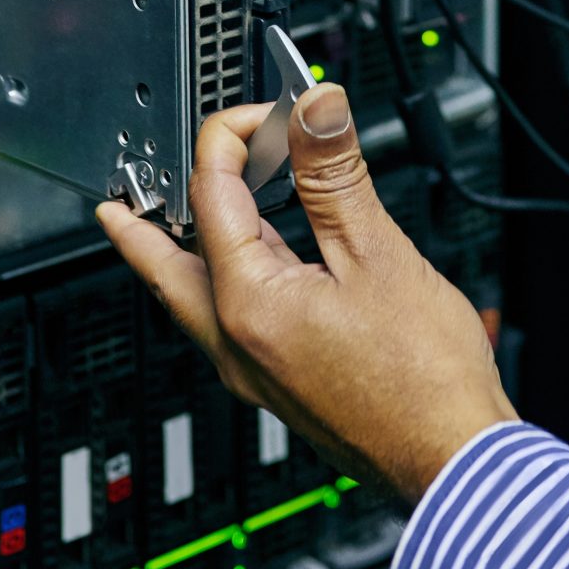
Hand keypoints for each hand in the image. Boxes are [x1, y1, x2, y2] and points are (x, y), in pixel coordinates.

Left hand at [97, 82, 515, 506]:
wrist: (453, 461)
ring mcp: (256, 375)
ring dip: (182, 254)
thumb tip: (314, 108)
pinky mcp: (282, 389)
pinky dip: (225, 282)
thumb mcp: (380, 254)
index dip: (235, 137)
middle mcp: (237, 347)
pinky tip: (257, 269)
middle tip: (115, 204)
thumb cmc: (424, 379)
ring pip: (197, 299)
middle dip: (142, 228)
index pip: (212, 194)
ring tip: (169, 230)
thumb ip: (337, 174)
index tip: (270, 113)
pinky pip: (230, 325)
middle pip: (169, 267)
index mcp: (248, 305)